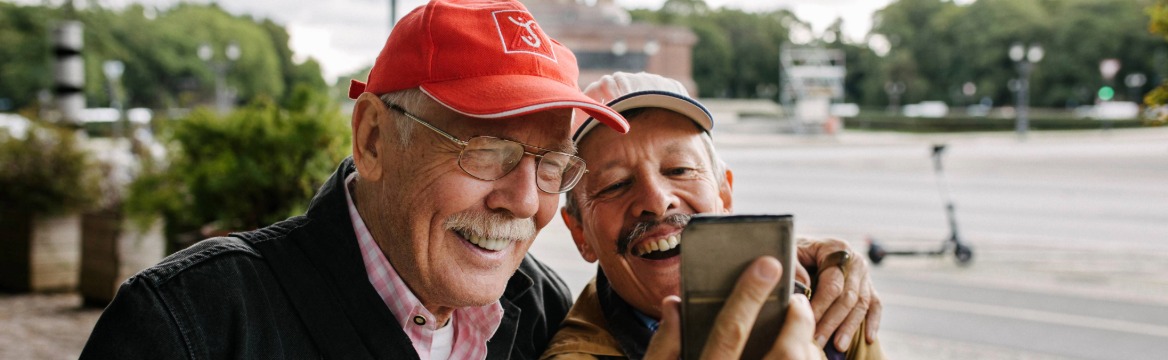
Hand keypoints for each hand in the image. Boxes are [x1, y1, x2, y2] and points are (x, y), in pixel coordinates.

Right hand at [645, 257, 819, 359]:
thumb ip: (664, 347)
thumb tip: (674, 304)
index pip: (732, 331)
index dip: (750, 295)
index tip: (768, 264)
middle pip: (784, 354)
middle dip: (798, 321)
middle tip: (797, 300)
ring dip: (808, 348)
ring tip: (799, 329)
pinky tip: (799, 355)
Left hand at [796, 237, 881, 350]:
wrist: (807, 247)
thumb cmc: (796, 252)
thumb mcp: (791, 252)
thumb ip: (795, 267)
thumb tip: (806, 288)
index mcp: (836, 249)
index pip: (832, 283)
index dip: (821, 306)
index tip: (807, 323)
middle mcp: (854, 261)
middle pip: (848, 297)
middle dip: (832, 322)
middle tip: (818, 341)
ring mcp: (864, 274)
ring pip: (862, 304)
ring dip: (849, 327)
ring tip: (838, 346)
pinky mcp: (868, 285)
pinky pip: (875, 305)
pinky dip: (872, 322)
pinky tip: (867, 338)